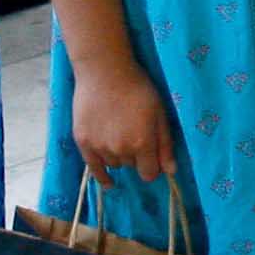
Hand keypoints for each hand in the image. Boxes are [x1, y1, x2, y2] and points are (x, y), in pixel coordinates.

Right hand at [71, 61, 175, 183]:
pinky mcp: (83, 142)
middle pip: (132, 167)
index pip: (149, 173)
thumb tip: (170, 172)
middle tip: (133, 132)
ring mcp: (100, 147)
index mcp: (142, 143)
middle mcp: (120, 150)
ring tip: (118, 134)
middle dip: (136, 156)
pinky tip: (109, 182)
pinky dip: (102, 177)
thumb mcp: (160, 113)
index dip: (153, 167)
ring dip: (119, 156)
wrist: (105, 72)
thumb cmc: (138, 88)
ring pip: (115, 164)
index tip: (152, 158)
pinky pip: (93, 169)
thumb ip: (165, 145)